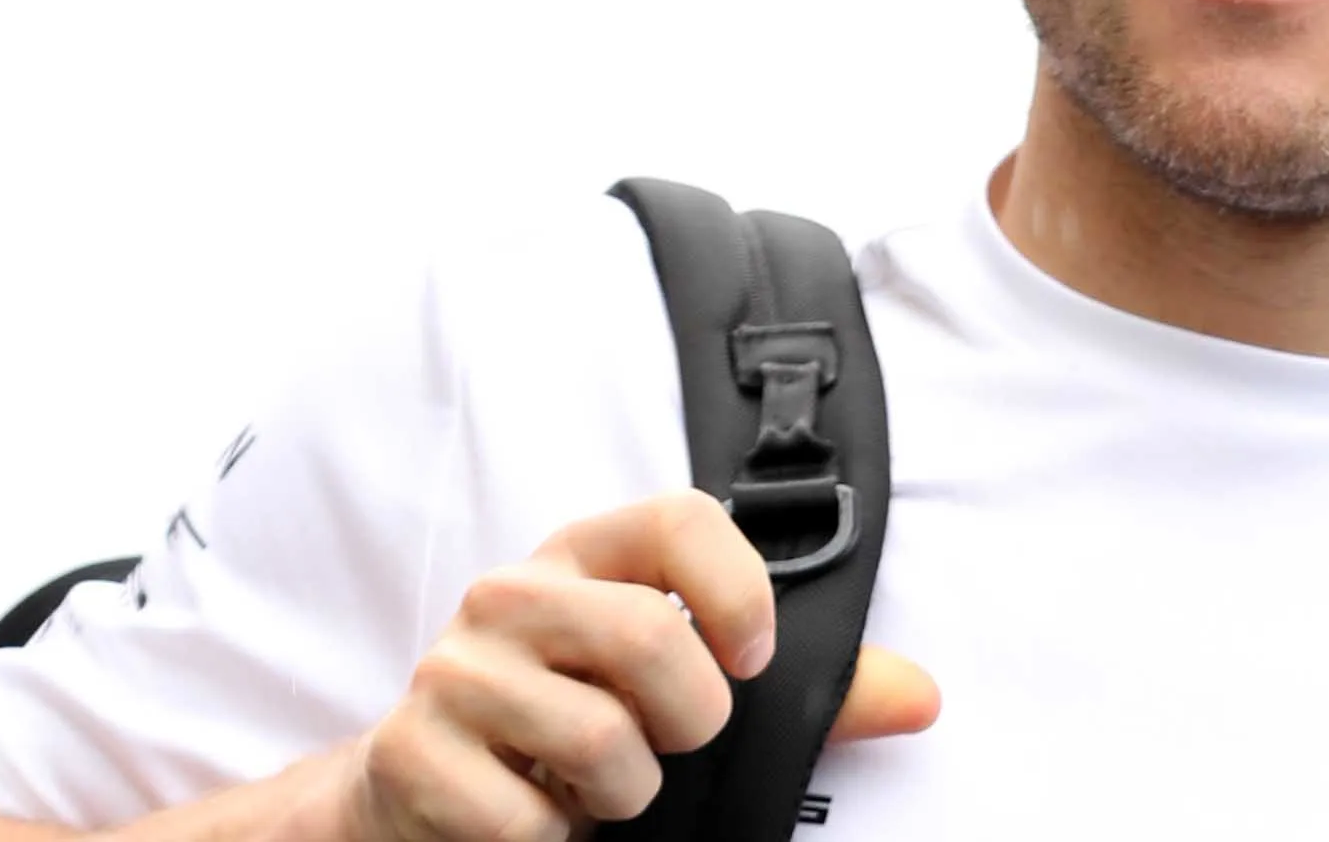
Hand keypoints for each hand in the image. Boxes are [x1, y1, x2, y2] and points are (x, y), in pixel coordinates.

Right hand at [335, 492, 938, 841]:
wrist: (421, 798)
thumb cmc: (572, 732)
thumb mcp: (676, 699)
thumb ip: (804, 699)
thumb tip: (921, 699)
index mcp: (586, 556)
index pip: (679, 517)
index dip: (738, 589)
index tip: (753, 663)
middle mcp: (513, 593)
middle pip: (650, 635)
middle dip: (690, 723)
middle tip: (667, 752)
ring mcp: (451, 667)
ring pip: (599, 740)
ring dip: (623, 799)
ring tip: (596, 793)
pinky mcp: (407, 751)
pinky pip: (525, 819)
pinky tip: (534, 821)